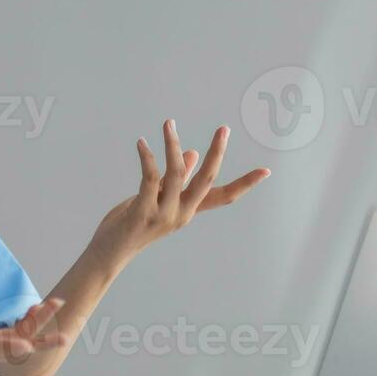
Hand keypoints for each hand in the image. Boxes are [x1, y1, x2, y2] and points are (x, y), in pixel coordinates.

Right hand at [0, 274, 68, 367]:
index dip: (8, 347)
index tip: (27, 346)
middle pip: (10, 344)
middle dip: (37, 331)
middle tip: (60, 315)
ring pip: (13, 341)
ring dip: (37, 326)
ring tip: (57, 304)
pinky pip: (7, 337)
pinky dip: (24, 325)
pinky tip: (36, 310)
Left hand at [89, 119, 270, 264]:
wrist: (110, 252)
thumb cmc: (133, 223)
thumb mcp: (158, 198)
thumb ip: (176, 178)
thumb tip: (192, 153)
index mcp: (188, 210)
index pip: (223, 196)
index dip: (245, 184)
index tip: (266, 171)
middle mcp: (181, 213)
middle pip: (207, 180)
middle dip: (217, 153)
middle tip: (224, 129)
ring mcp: (163, 214)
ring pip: (176, 173)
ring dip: (172, 144)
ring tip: (168, 123)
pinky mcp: (142, 212)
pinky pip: (149, 178)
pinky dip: (147, 157)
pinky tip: (142, 143)